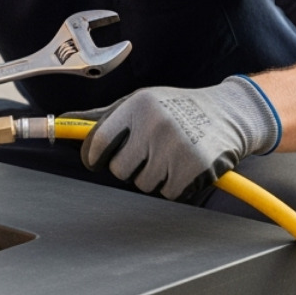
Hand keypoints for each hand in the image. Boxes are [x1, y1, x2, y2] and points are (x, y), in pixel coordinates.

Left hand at [74, 76, 280, 200]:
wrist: (231, 113)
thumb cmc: (178, 108)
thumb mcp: (141, 101)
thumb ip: (103, 115)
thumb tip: (64, 120)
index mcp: (137, 105)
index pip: (98, 141)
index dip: (93, 157)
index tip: (96, 161)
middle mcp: (155, 123)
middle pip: (119, 169)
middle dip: (130, 166)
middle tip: (149, 152)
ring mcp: (175, 146)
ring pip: (143, 183)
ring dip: (154, 176)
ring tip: (171, 154)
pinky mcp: (194, 168)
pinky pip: (168, 193)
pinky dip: (175, 185)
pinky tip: (185, 165)